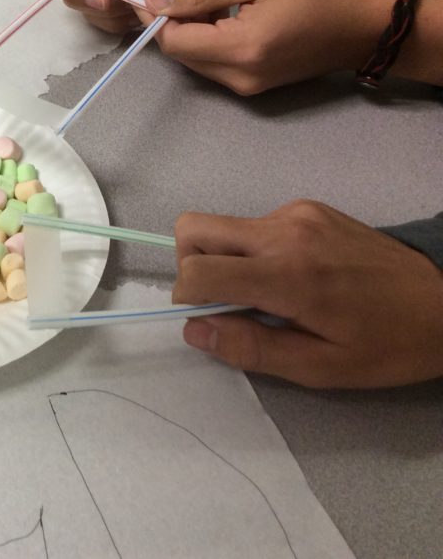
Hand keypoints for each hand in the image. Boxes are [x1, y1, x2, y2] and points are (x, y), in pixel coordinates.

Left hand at [140, 0, 396, 94]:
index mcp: (240, 49)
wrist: (368, 22)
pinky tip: (223, 9)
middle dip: (173, 18)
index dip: (159, 13)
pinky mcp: (254, 85)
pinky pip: (215, 63)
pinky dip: (208, 37)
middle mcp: (238, 77)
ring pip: (195, 59)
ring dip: (190, 27)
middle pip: (180, 53)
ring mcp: (246, 86)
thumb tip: (156, 3)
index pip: (173, 41)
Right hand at [174, 200, 442, 387]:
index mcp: (287, 276)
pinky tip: (296, 275)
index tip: (207, 317)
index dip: (186, 297)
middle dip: (191, 265)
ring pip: (223, 226)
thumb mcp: (321, 367)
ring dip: (228, 260)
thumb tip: (195, 330)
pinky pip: (256, 225)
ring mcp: (297, 213)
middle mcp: (285, 232)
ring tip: (270, 293)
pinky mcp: (308, 208)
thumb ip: (251, 348)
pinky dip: (257, 250)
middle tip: (223, 299)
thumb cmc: (388, 344)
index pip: (198, 270)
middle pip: (194, 228)